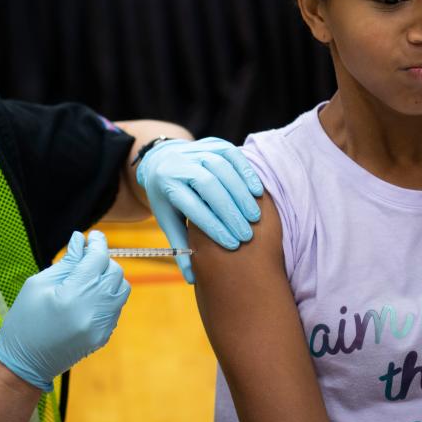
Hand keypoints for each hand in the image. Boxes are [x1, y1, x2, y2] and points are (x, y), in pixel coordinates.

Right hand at [0, 231, 129, 390]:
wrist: (25, 363)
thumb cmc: (25, 320)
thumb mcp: (38, 284)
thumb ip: (66, 262)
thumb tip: (81, 240)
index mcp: (74, 295)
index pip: (98, 259)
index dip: (97, 243)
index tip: (94, 236)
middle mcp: (93, 311)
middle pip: (114, 272)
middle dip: (102, 260)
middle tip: (86, 257)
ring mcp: (102, 326)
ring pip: (121, 289)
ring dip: (109, 278)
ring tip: (89, 277)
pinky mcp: (104, 336)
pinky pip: (116, 306)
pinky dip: (107, 296)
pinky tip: (88, 297)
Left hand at [136, 137, 263, 282]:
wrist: (164, 160)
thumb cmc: (170, 198)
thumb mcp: (169, 220)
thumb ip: (181, 246)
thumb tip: (192, 279)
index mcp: (167, 184)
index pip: (191, 206)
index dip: (212, 226)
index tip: (231, 245)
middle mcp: (180, 163)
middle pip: (208, 186)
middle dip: (229, 212)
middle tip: (247, 235)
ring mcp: (197, 150)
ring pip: (222, 169)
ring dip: (241, 194)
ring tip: (254, 218)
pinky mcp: (213, 143)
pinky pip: (233, 155)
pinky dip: (246, 173)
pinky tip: (258, 193)